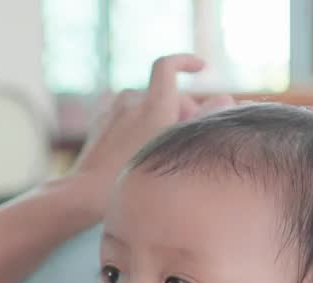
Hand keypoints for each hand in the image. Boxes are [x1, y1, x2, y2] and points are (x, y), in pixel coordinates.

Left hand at [69, 53, 235, 208]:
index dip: (186, 61)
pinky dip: (138, 123)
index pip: (168, 65)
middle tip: (188, 137)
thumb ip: (203, 119)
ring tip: (162, 146)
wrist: (87, 192)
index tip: (201, 68)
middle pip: (164, 93)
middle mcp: (131, 101)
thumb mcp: (176, 147)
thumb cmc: (135, 175)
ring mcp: (112, 110)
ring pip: (145, 105)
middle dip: (180, 109)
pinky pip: (126, 115)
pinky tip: (140, 147)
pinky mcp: (100, 123)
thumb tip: (225, 99)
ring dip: (158, 117)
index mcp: (153, 103)